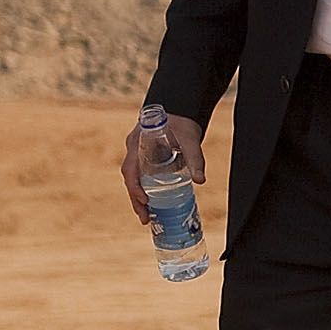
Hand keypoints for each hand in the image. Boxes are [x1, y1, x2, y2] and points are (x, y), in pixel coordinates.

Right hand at [119, 109, 204, 228]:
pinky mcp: (145, 160)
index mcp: (137, 143)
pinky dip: (145, 191)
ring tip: (148, 218)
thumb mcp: (190, 139)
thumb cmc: (182, 122)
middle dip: (136, 200)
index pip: (130, 169)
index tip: (144, 201)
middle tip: (145, 219)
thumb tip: (200, 181)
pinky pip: (140, 177)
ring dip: (139, 199)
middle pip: (130, 179)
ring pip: (134, 180)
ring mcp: (138, 155)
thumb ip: (195, 158)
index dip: (134, 187)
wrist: (179, 110)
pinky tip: (153, 205)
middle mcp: (134, 150)